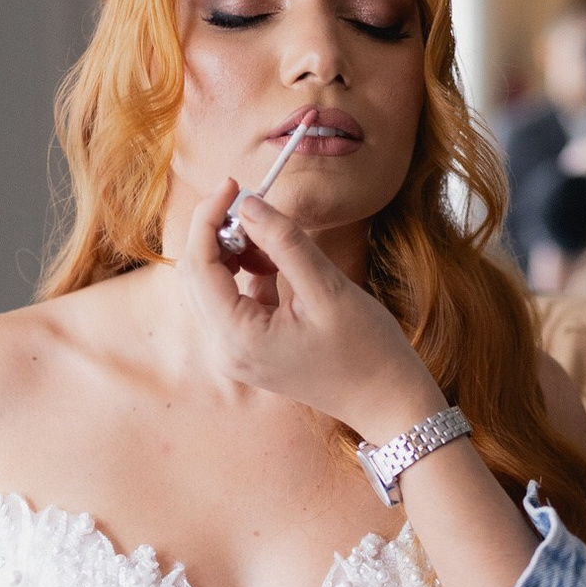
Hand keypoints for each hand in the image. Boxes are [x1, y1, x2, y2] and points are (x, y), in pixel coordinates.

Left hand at [176, 179, 446, 439]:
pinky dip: (247, 275)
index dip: (209, 218)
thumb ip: (285, 244)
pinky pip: (233, 302)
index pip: (200, 266)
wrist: (388, 402)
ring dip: (234, 253)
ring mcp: (236, 355)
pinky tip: (278, 266)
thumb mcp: (329, 290)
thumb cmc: (367, 352)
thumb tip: (250, 204)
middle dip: (218, 233)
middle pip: (197, 276)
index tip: (233, 185)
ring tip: (274, 242)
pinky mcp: (250, 351)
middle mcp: (226, 351)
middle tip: (253, 203)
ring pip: (212, 287)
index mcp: (239, 337)